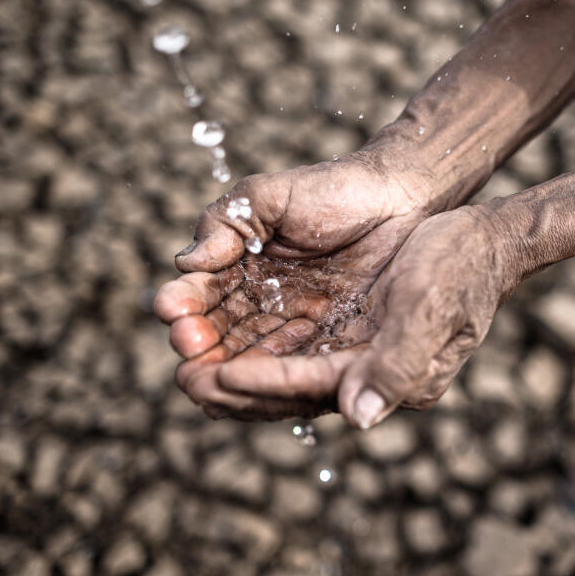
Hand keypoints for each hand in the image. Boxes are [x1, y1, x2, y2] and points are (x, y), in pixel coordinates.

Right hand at [154, 149, 438, 419]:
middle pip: (221, 341)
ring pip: (254, 364)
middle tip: (186, 352)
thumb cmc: (335, 190)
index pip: (202, 298)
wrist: (402, 199)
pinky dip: (277, 383)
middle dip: (198, 349)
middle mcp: (264, 309)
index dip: (184, 306)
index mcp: (240, 273)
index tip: (172, 310)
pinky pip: (302, 372)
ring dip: (230, 375)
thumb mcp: (269, 198)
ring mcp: (298, 331)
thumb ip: (226, 225)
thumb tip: (185, 262)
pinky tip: (259, 385)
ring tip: (210, 381)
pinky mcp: (334, 348)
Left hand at [202, 205, 521, 427]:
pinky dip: (255, 345)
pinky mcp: (349, 329)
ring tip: (190, 362)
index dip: (262, 383)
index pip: (312, 386)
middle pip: (288, 390)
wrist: (481, 240)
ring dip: (235, 367)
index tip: (215, 376)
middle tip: (184, 379)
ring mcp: (355, 351)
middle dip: (235, 387)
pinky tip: (225, 337)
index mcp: (388, 375)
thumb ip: (397, 366)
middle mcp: (366, 373)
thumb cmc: (461, 269)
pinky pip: (292, 347)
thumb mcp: (432, 310)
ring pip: (283, 370)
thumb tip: (357, 418)